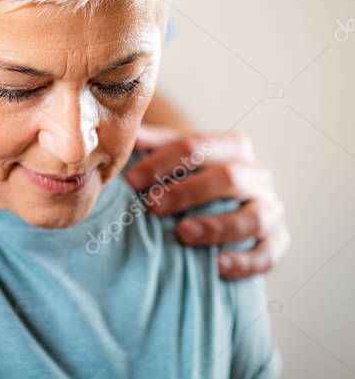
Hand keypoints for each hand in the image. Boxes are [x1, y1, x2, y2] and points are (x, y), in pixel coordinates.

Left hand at [126, 125, 289, 279]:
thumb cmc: (191, 174)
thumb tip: (123, 135)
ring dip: (216, 226)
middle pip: (229, 178)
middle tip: (152, 207)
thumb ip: (150, 143)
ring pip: (254, 217)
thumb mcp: (172, 153)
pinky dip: (245, 261)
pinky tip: (217, 266)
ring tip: (182, 234)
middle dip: (188, 192)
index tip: (131, 182)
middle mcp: (257, 174)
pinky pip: (268, 253)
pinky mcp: (278, 240)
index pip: (196, 146)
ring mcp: (271, 207)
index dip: (161, 163)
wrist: (225, 202)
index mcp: (232, 146)